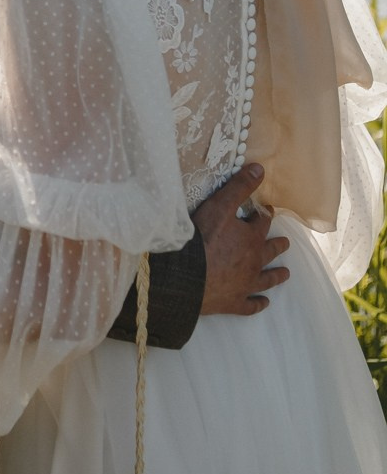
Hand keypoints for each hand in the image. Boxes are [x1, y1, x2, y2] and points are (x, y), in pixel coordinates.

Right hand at [193, 164, 289, 316]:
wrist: (187, 277)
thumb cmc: (203, 239)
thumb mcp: (220, 206)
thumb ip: (239, 187)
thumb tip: (260, 168)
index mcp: (252, 239)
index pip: (262, 223)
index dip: (265, 216)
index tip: (268, 212)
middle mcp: (254, 263)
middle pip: (270, 252)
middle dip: (278, 246)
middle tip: (285, 243)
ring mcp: (245, 285)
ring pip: (266, 280)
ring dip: (276, 276)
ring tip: (285, 274)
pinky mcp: (234, 303)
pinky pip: (251, 305)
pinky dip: (258, 304)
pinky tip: (264, 304)